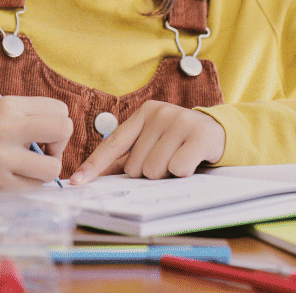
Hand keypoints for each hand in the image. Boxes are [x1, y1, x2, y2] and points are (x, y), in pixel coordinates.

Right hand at [0, 95, 71, 189]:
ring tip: (27, 165)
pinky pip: (36, 187)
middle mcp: (5, 130)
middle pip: (63, 130)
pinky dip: (30, 183)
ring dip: (45, 169)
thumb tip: (65, 134)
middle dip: (60, 144)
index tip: (44, 133)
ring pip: (53, 168)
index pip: (60, 110)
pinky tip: (15, 176)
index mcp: (9, 107)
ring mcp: (1, 159)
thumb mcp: (5, 110)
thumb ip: (36, 115)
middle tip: (46, 151)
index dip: (58, 124)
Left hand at [69, 100, 224, 185]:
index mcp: (142, 114)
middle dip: (149, 173)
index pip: (112, 144)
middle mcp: (158, 113)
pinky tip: (192, 161)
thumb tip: (95, 176)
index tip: (77, 182)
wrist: (219, 131)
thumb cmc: (179, 141)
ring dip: (166, 175)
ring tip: (179, 160)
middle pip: (135, 166)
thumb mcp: (153, 141)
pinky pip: (177, 168)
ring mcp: (179, 121)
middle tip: (166, 161)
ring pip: (154, 170)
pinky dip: (183, 172)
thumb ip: (127, 155)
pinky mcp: (198, 134)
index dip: (94, 166)